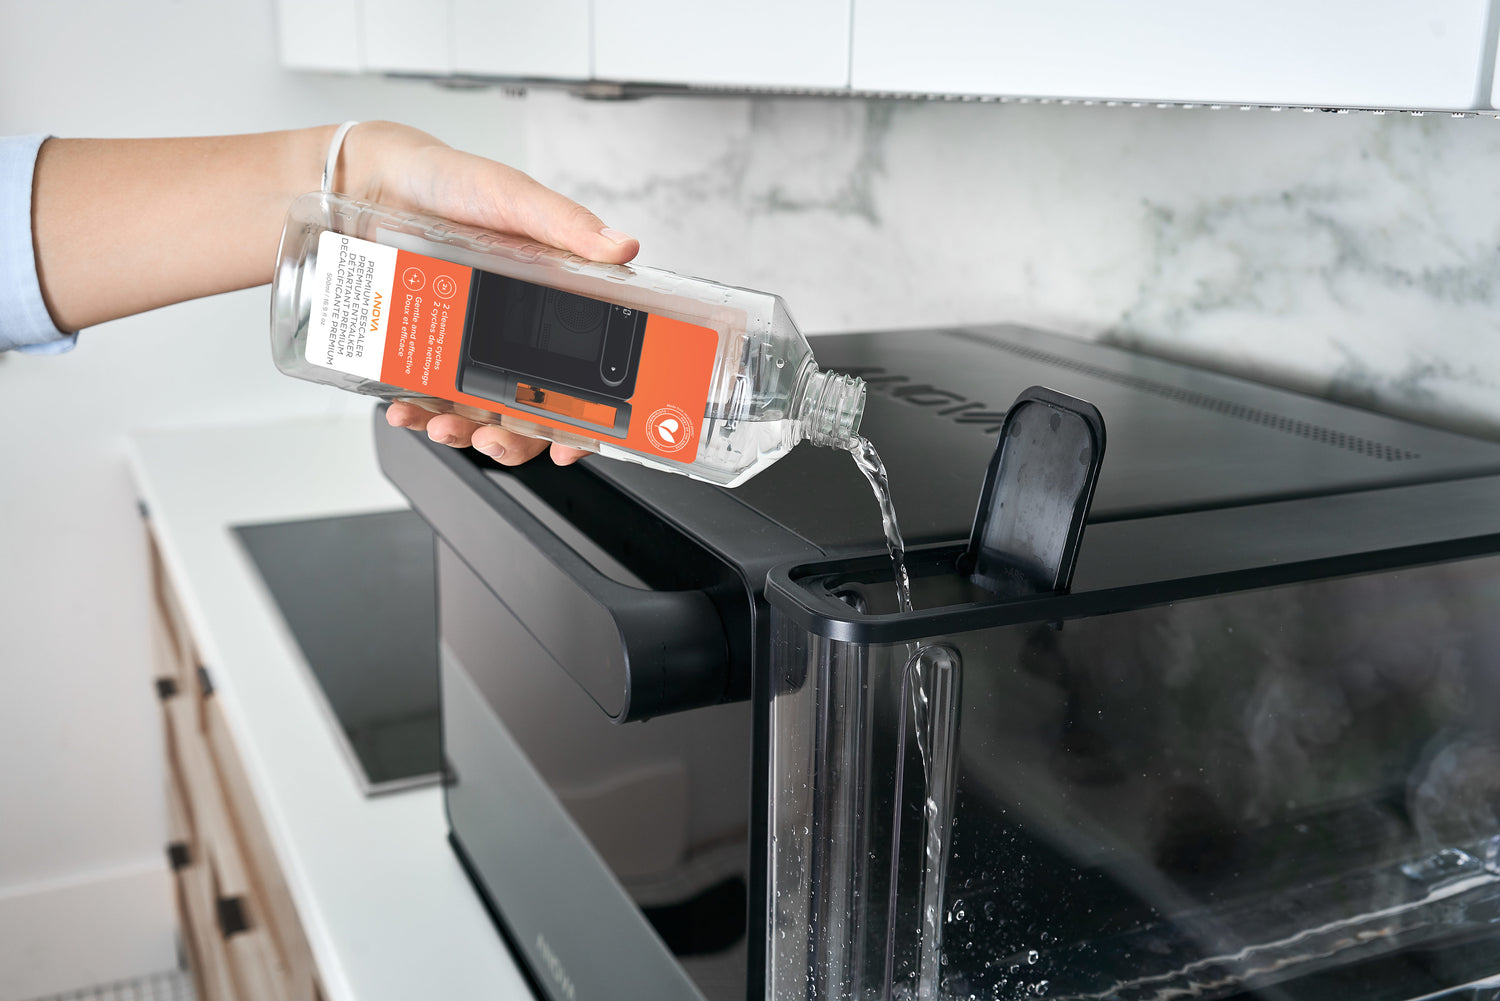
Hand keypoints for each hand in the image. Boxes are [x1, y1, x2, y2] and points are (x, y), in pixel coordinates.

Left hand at [338, 122, 639, 466]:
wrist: (367, 178)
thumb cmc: (448, 181)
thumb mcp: (512, 197)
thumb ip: (565, 225)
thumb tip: (622, 247)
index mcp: (551, 302)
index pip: (582, 375)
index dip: (584, 419)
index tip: (568, 444)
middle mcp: (512, 332)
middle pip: (528, 410)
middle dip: (514, 439)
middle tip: (497, 438)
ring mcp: (465, 344)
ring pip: (477, 413)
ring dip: (463, 433)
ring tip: (445, 426)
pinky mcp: (421, 348)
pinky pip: (425, 396)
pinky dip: (415, 413)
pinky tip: (404, 409)